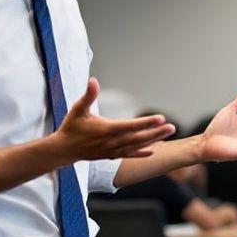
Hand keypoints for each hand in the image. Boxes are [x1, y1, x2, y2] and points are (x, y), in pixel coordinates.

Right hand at [51, 78, 173, 161]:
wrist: (64, 150)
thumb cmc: (71, 127)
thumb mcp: (78, 109)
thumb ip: (88, 95)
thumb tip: (93, 80)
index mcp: (107, 129)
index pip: (131, 126)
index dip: (146, 122)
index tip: (160, 118)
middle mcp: (112, 142)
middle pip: (138, 137)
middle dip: (156, 132)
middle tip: (172, 127)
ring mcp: (113, 150)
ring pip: (137, 146)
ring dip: (153, 140)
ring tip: (167, 134)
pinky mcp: (111, 156)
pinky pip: (130, 155)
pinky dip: (142, 153)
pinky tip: (153, 150)